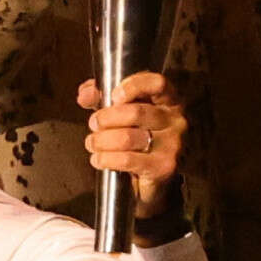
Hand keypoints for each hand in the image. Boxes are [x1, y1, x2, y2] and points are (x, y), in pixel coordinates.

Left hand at [77, 71, 188, 217]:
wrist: (155, 177)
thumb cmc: (138, 137)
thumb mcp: (122, 113)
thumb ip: (103, 98)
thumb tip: (85, 95)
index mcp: (169, 101)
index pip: (157, 83)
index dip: (132, 86)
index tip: (112, 96)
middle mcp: (175, 121)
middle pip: (135, 112)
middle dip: (105, 118)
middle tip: (93, 124)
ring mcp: (172, 145)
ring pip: (127, 137)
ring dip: (101, 141)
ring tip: (92, 144)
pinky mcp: (164, 167)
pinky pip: (127, 160)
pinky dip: (106, 159)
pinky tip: (98, 159)